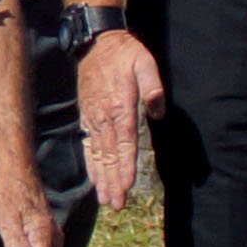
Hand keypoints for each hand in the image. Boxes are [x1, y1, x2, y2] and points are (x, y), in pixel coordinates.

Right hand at [76, 27, 166, 210]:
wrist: (96, 43)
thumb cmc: (125, 53)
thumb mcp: (144, 63)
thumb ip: (153, 87)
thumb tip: (159, 112)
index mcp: (120, 106)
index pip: (124, 142)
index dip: (125, 166)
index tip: (126, 186)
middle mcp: (104, 116)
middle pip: (109, 155)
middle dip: (112, 181)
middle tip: (116, 204)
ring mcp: (93, 118)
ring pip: (97, 155)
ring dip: (101, 179)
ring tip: (105, 200)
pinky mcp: (87, 117)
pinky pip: (88, 146)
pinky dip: (91, 165)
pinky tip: (94, 180)